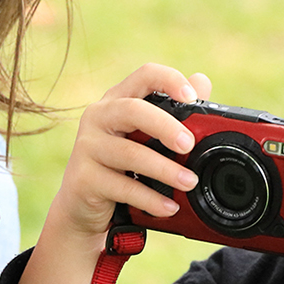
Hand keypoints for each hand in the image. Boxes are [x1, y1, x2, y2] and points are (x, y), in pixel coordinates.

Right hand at [49, 63, 212, 243]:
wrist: (81, 208)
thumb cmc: (119, 166)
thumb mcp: (145, 138)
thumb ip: (174, 111)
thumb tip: (202, 81)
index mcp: (118, 100)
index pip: (144, 75)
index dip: (170, 80)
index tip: (192, 98)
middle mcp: (98, 117)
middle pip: (132, 109)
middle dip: (165, 126)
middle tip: (189, 145)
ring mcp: (87, 147)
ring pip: (129, 153)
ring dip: (165, 169)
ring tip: (189, 183)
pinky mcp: (83, 178)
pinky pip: (123, 187)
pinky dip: (150, 198)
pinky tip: (168, 207)